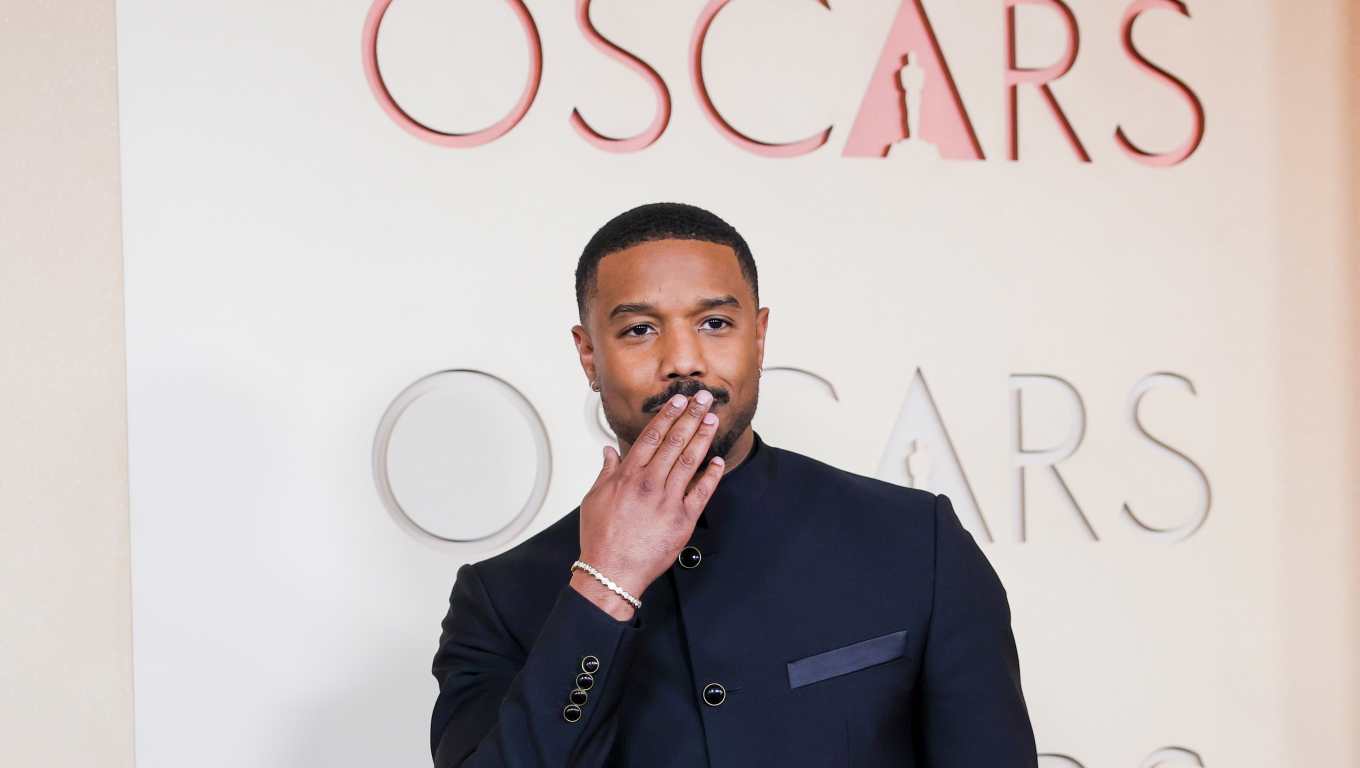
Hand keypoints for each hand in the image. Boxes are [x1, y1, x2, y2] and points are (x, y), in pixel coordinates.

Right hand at [572, 390, 725, 619]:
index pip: (651, 437)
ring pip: (689, 461)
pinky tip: (717, 460)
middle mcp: (649, 484)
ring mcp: (668, 501)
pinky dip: (711, 475)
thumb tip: (608, 452)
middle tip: (702, 399)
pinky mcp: (682, 519)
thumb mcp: (594, 499)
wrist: (611, 571)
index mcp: (628, 476)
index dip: (667, 416)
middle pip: (674, 442)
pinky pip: (701, 492)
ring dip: (702, 437)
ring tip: (712, 419)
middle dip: (690, 417)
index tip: (678, 401)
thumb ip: (606, 472)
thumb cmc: (601, 538)